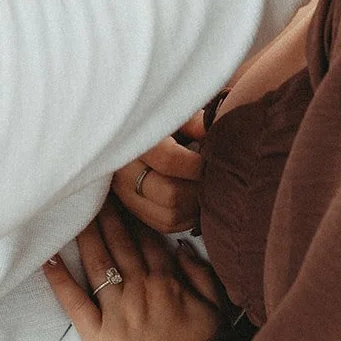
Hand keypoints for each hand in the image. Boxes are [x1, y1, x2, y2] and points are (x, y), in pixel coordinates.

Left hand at [45, 203, 225, 340]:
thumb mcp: (218, 313)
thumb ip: (203, 277)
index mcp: (169, 283)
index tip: (122, 196)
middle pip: (119, 243)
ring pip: (97, 263)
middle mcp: (140, 290)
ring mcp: (117, 311)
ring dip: (84, 235)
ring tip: (73, 211)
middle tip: (93, 190)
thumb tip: (181, 248)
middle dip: (106, 215)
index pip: (147, 240)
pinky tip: (47, 257)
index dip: (133, 216)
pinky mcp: (97, 336)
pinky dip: (59, 278)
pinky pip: (75, 301)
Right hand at [112, 113, 204, 233]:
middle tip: (215, 178)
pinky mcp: (134, 209)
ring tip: (208, 189)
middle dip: (199, 188)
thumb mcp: (174, 116)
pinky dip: (187, 218)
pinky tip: (196, 201)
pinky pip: (166, 224)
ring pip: (170, 214)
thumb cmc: (159, 123)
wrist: (130, 136)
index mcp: (136, 142)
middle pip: (170, 193)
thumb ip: (194, 123)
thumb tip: (213, 133)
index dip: (197, 164)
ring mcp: (127, 194)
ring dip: (196, 206)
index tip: (212, 159)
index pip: (168, 160)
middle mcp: (125, 172)